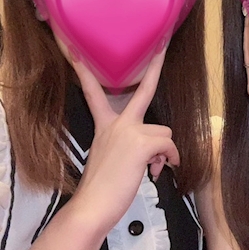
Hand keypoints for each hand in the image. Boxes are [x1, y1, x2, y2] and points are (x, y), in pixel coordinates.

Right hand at [68, 47, 180, 238]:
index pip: (94, 93)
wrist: (92, 206)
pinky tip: (159, 171)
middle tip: (163, 43)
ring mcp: (129, 130)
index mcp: (104, 125)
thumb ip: (130, 148)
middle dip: (155, 66)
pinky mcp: (142, 143)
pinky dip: (169, 160)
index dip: (86, 72)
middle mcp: (116, 123)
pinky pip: (168, 146)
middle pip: (143, 90)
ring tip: (154, 168)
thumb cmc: (102, 189)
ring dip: (165, 152)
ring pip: (165, 132)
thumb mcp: (111, 159)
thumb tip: (157, 156)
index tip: (77, 51)